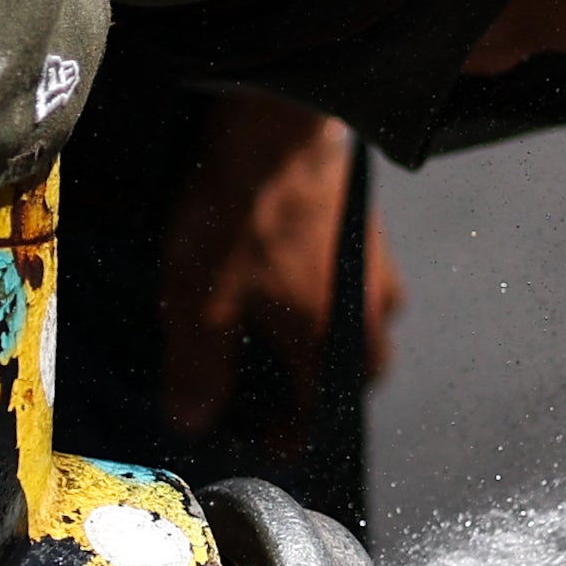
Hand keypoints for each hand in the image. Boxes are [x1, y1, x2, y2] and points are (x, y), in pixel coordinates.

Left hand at [157, 92, 404, 439]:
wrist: (277, 125)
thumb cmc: (243, 212)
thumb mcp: (200, 300)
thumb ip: (198, 368)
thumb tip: (192, 421)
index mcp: (327, 342)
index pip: (322, 416)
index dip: (291, 437)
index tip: (266, 441)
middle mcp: (364, 310)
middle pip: (356, 373)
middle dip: (322, 392)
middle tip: (279, 393)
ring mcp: (372, 265)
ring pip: (365, 323)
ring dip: (332, 340)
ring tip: (284, 333)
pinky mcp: (365, 226)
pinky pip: (359, 279)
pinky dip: (333, 293)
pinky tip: (296, 274)